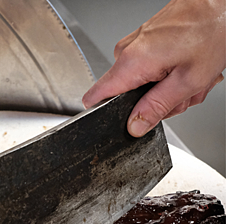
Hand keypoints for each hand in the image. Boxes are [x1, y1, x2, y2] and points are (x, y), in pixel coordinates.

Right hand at [82, 0, 225, 136]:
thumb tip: (134, 126)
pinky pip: (151, 68)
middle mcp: (128, 51)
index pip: (96, 97)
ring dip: (170, 87)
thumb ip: (157, 108)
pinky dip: (172, 72)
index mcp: (132, 62)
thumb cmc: (212, 29)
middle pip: (128, 95)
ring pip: (144, 83)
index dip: (108, 114)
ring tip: (192, 75)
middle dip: (158, 102)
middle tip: (184, 94)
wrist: (222, 1)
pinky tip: (188, 65)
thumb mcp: (189, 81)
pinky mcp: (146, 40)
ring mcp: (136, 44)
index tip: (125, 121)